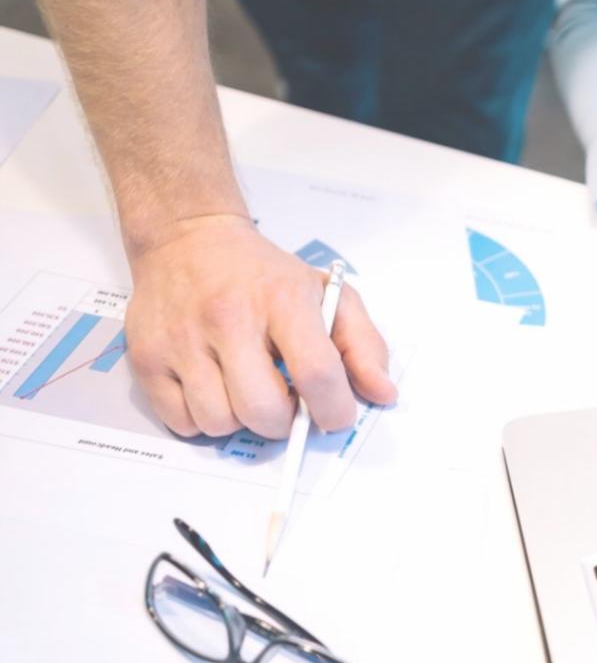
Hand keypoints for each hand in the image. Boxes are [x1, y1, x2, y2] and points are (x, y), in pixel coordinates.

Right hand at [123, 214, 396, 438]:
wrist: (189, 239)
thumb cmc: (264, 275)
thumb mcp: (329, 294)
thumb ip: (364, 345)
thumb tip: (383, 393)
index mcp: (283, 300)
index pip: (316, 372)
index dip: (333, 410)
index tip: (335, 416)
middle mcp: (229, 318)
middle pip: (263, 410)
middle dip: (284, 422)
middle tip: (287, 403)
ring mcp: (182, 339)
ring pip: (220, 422)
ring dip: (241, 421)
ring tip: (247, 389)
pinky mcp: (147, 357)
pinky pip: (182, 422)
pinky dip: (203, 420)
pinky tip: (215, 389)